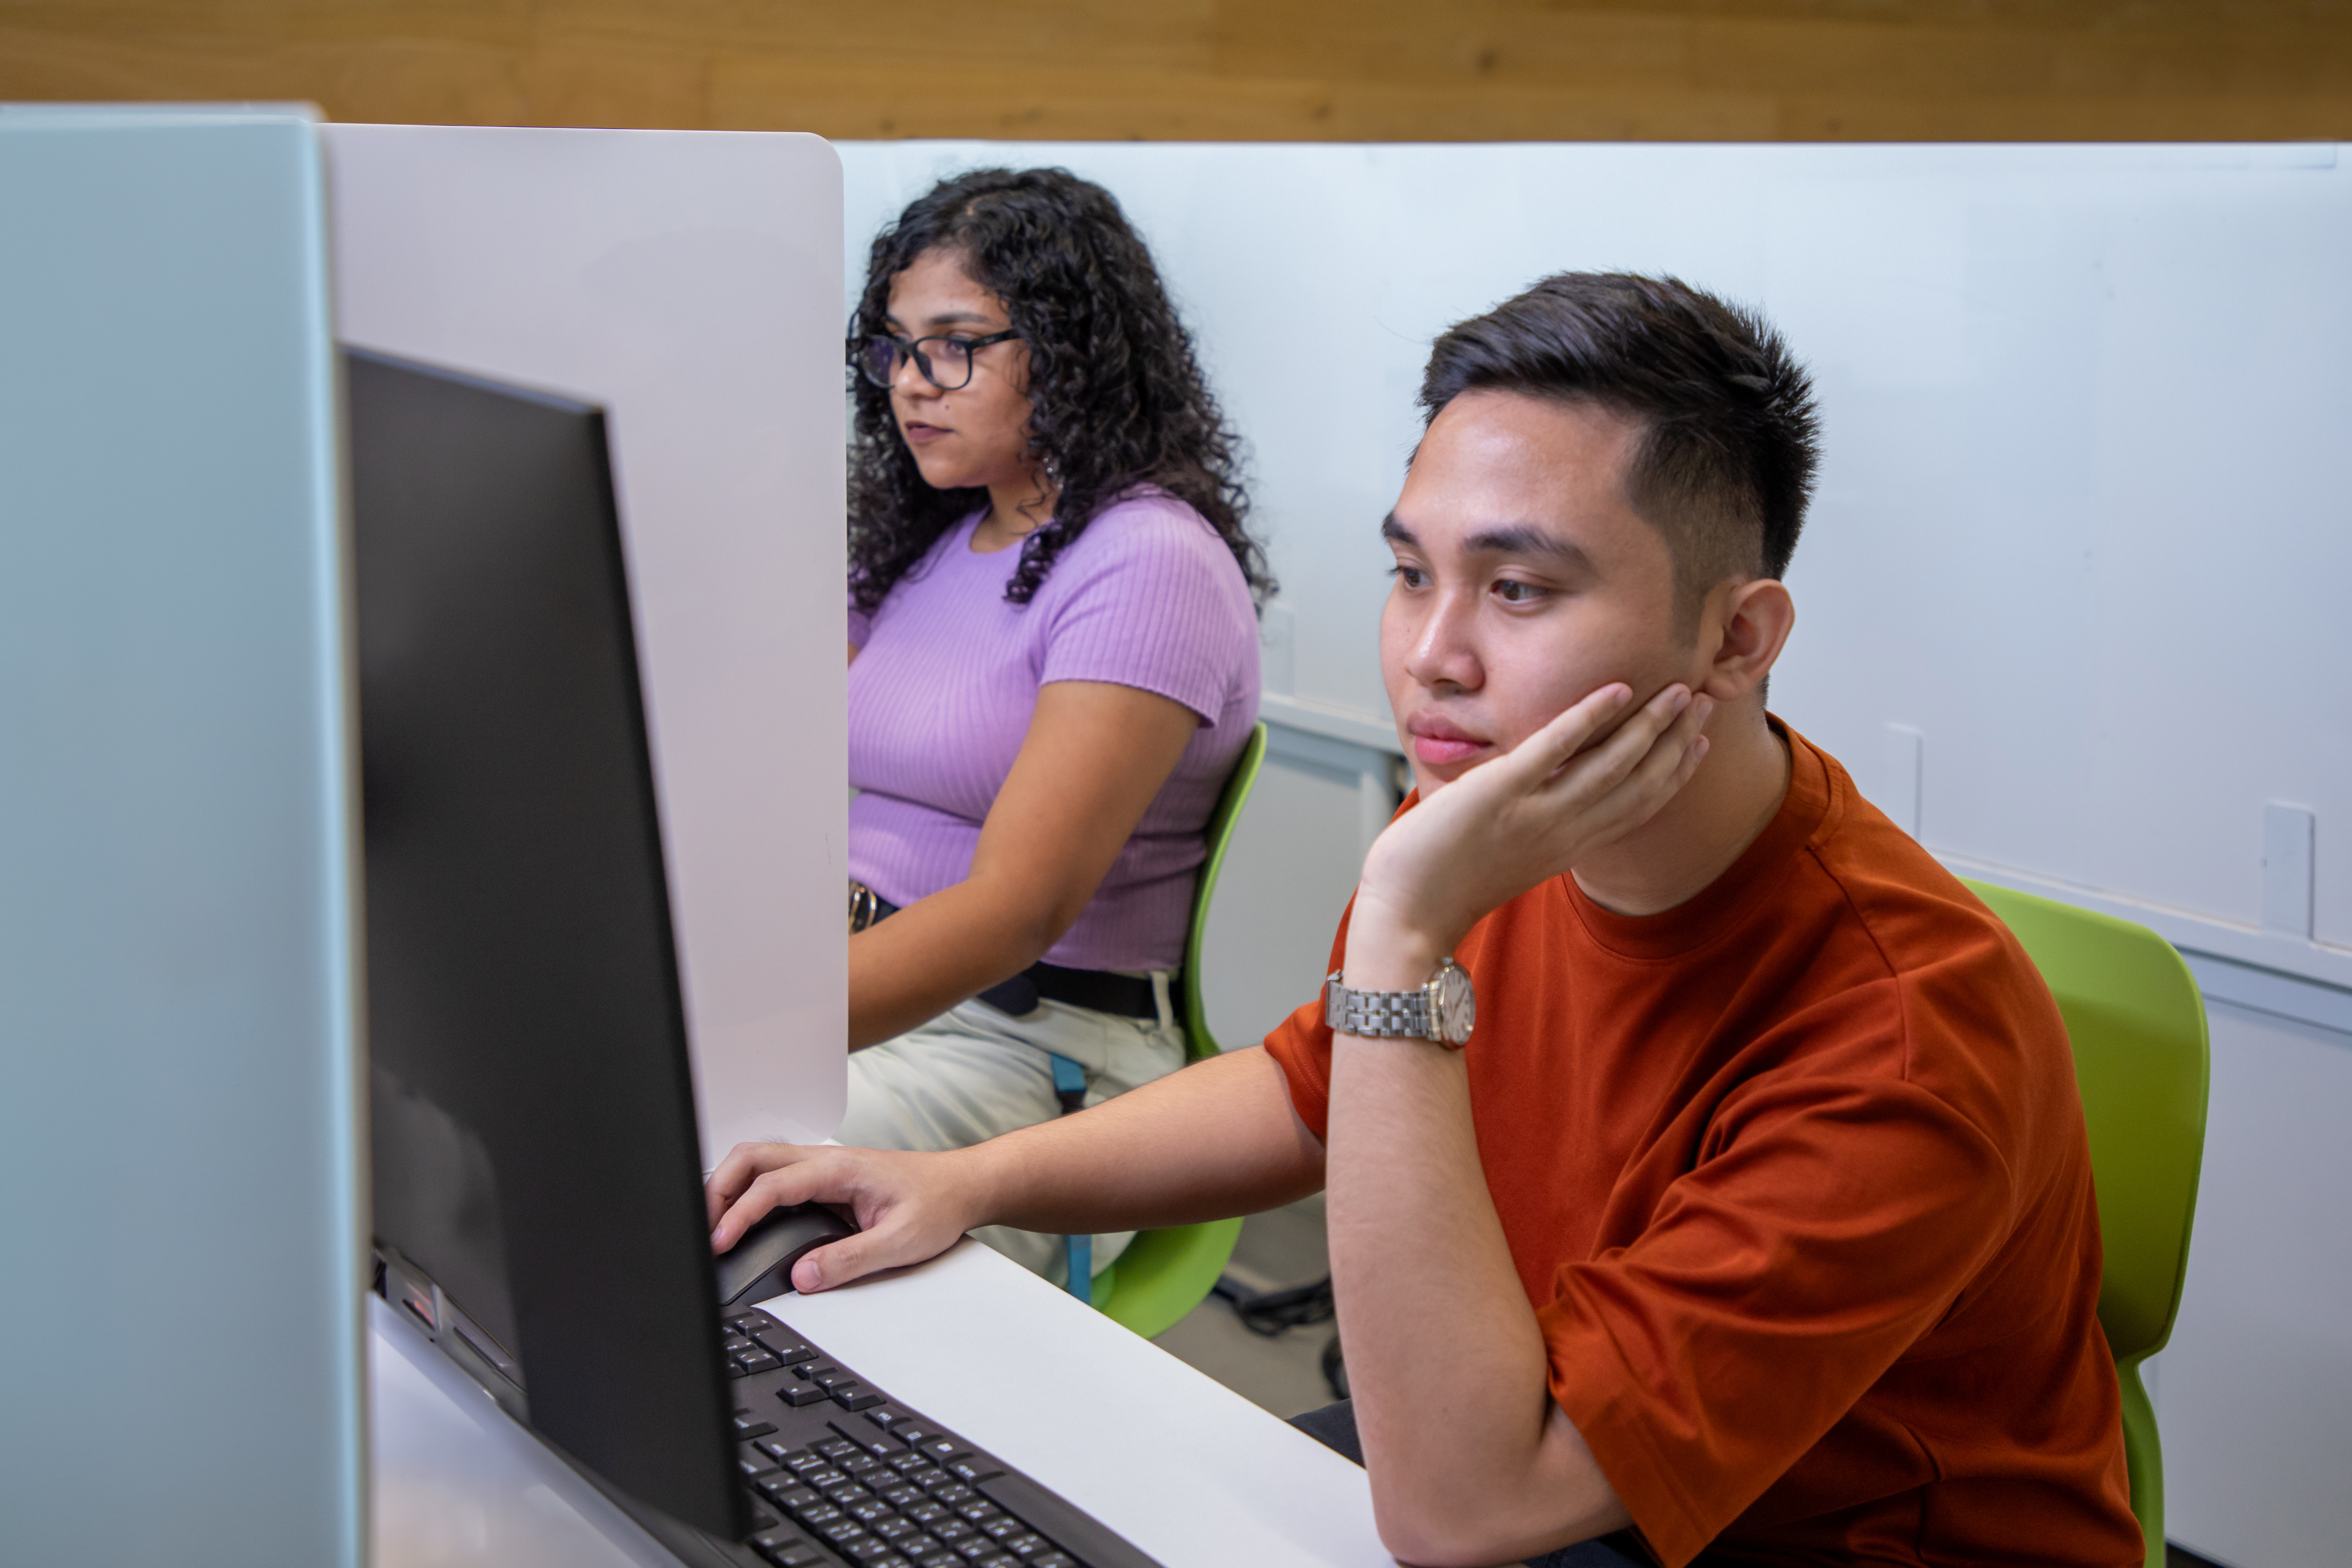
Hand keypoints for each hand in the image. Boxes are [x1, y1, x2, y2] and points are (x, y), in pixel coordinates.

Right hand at [706, 1141, 989, 1292]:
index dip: (740, 1213)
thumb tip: (803, 1277)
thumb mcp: (900, 1242)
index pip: (773, 1184)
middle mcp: (826, 1159)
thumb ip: (850, 1260)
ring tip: (713, 1224)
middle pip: (752, 1157)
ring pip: (759, 1161)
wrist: (963, 1186)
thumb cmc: (938, 1204)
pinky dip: (748, 1191)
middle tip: (702, 1229)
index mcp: (840, 1169)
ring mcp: (823, 1165)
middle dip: (719, 1188)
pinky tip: (742, 1217)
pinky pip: (775, 1175)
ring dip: (730, 1186)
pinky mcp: (825, 1177)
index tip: (719, 1241)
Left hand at [1350, 683, 1711, 976]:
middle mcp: (1563, 834)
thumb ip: (1533, 825)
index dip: (1674, 774)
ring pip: (1612, 765)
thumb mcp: (1507, 855)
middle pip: (1639, 784)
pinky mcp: (1499, 794)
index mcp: (1566, 849)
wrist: (1405, 916)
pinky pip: (1555, 750)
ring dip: (1650, 725)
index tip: (1699, 743)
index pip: (1636, 808)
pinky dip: (1588, 718)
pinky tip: (1617, 691)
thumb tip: (1538, 789)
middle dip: (1677, 741)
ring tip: (1680, 690)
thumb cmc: (1443, 884)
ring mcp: (1534, 815)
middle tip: (1706, 700)